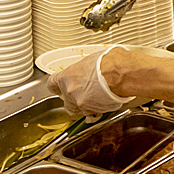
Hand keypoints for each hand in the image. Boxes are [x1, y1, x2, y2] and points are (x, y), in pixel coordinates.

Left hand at [49, 46, 173, 114]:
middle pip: (65, 101)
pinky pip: (91, 114)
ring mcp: (80, 102)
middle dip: (74, 99)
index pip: (52, 84)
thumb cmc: (109, 63)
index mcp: (66, 76)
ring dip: (86, 105)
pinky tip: (103, 104)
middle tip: (84, 93)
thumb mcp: (93, 59)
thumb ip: (86, 68)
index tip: (58, 87)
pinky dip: (96, 111)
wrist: (121, 73)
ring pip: (78, 109)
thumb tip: (91, 65)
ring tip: (97, 99)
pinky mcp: (92, 110)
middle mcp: (70, 91)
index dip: (56, 87)